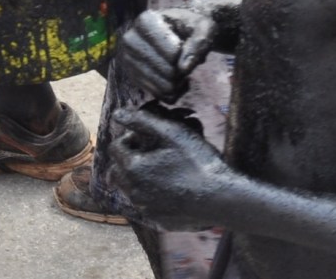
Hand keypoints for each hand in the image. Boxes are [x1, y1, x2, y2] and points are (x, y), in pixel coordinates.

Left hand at [108, 106, 229, 230]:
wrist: (220, 198)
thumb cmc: (197, 161)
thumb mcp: (171, 133)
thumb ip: (142, 120)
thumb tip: (118, 114)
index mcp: (133, 169)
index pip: (116, 147)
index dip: (131, 136)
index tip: (151, 135)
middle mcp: (133, 192)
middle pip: (117, 170)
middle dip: (129, 157)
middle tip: (153, 150)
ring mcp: (145, 209)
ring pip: (130, 188)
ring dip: (139, 175)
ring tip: (163, 166)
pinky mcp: (157, 221)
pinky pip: (146, 203)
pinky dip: (151, 192)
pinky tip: (172, 185)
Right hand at [122, 7, 217, 102]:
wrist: (180, 31)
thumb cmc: (191, 26)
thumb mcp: (203, 28)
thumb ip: (198, 44)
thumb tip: (183, 69)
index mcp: (145, 21)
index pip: (172, 52)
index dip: (186, 53)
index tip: (185, 43)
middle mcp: (131, 40)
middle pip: (166, 71)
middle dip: (182, 70)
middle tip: (187, 59)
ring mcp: (129, 61)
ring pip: (163, 87)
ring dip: (179, 82)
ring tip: (183, 69)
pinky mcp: (134, 78)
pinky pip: (160, 96)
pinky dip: (174, 92)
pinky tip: (177, 79)